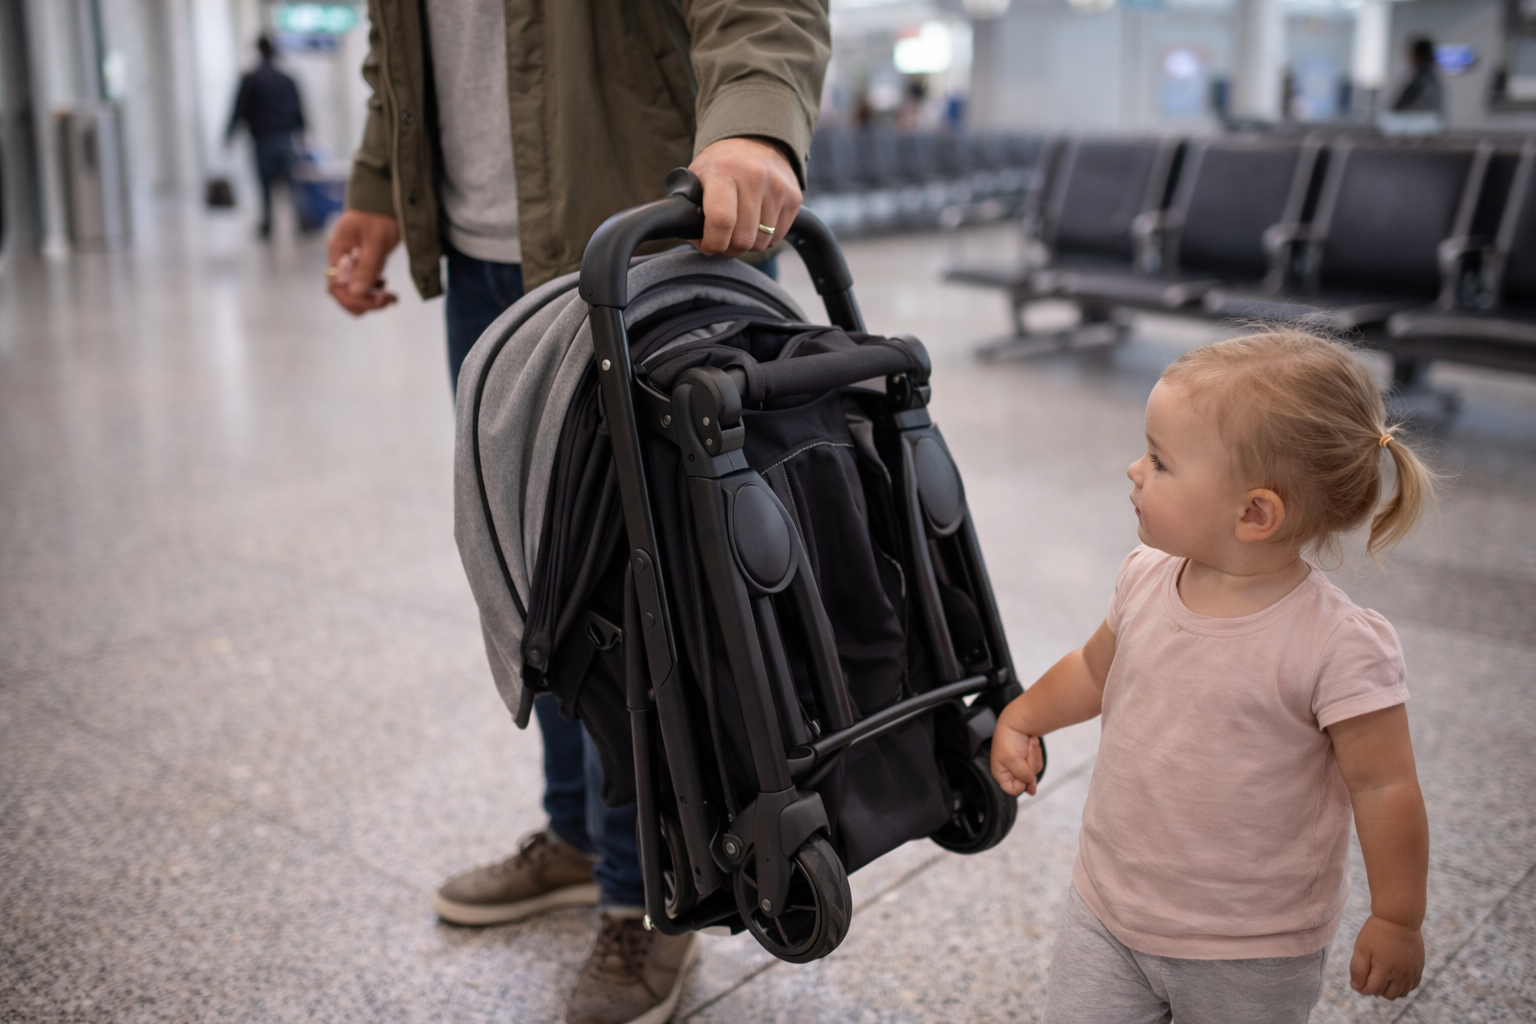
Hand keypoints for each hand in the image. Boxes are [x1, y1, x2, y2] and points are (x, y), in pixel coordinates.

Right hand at [326, 209, 401, 315]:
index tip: (378, 299)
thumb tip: (356, 293)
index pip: (336, 288)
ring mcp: (350, 264)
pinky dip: (374, 292)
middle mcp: (340, 261)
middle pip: (343, 294)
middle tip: (389, 298)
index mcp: (337, 253)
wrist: (385, 198)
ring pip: (354, 293)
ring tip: (391, 295)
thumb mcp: (376, 241)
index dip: (355, 299)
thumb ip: (366, 267)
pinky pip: (362, 286)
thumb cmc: (380, 215)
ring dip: (371, 299)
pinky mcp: (361, 265)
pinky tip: (386, 286)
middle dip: (365, 302)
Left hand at [688, 137, 801, 258]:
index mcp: (724, 171)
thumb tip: (697, 240)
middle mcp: (754, 177)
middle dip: (728, 248)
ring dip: (747, 244)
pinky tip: (755, 222)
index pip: (721, 221)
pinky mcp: (794, 197)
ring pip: (761, 243)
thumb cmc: (722, 164)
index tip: (708, 246)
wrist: (756, 140)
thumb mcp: (698, 176)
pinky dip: (764, 237)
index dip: (713, 244)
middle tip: (722, 241)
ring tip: (738, 229)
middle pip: (743, 239)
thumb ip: (691, 207)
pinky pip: (777, 237)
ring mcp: (778, 187)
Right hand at [991, 715, 1043, 796]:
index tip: (1024, 771)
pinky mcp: (1027, 759)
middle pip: (1026, 780)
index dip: (1021, 783)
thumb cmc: (1009, 738)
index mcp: (1000, 773)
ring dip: (1034, 756)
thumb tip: (1032, 790)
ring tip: (1028, 744)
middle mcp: (1009, 771)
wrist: (1018, 720)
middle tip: (1026, 752)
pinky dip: (1036, 753)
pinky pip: (1037, 763)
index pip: (1013, 789)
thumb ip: (1022, 775)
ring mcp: (1020, 765)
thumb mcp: (1013, 759)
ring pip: (1034, 771)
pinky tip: (1031, 743)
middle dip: (1030, 764)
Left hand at [1350, 915, 1423, 999]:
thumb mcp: (1361, 949)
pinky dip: (1403, 986)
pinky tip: (1394, 976)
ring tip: (1381, 977)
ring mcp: (1412, 972)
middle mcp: (1401, 975)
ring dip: (1390, 990)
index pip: (1372, 990)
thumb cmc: (1376, 933)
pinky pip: (1413, 986)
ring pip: (1402, 993)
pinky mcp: (1419, 967)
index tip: (1357, 981)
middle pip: (1388, 995)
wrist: (1399, 918)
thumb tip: (1357, 988)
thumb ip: (1357, 970)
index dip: (1362, 988)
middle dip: (1376, 990)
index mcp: (1385, 971)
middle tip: (1369, 978)